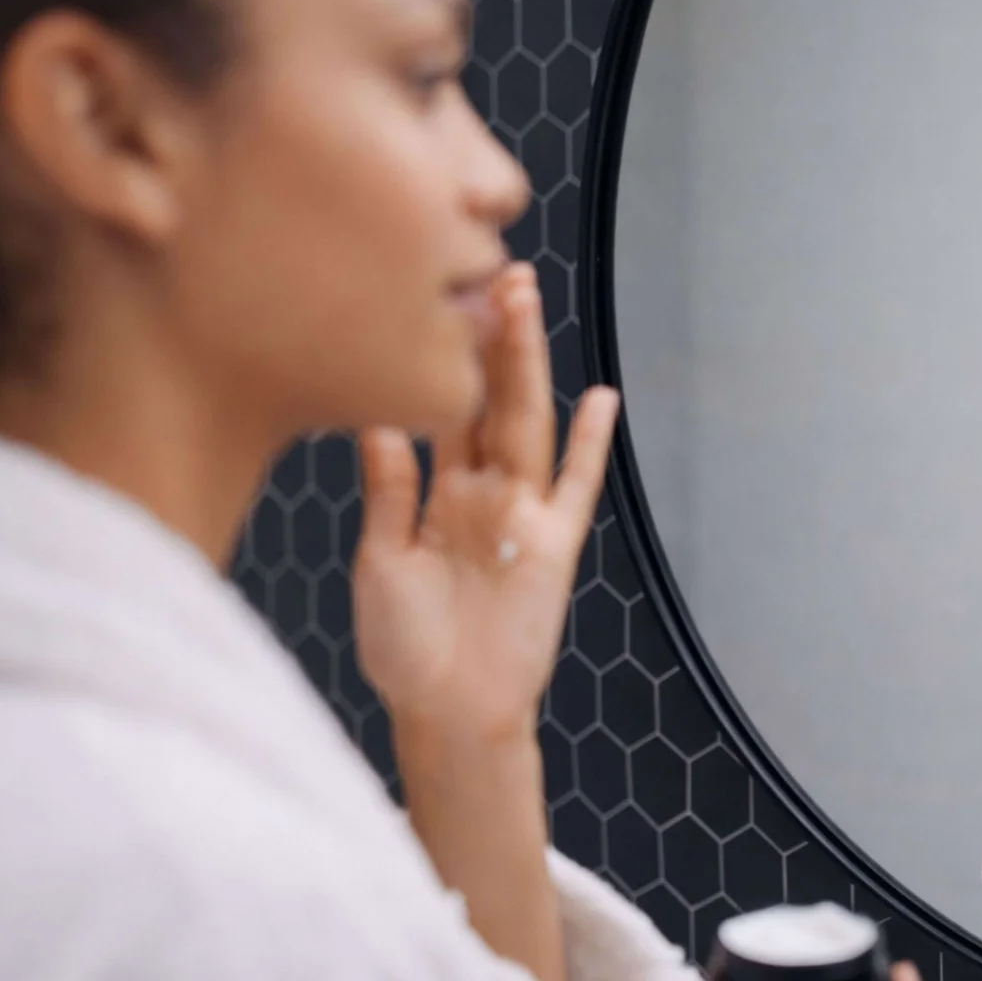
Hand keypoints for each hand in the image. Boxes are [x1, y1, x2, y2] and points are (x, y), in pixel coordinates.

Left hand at [352, 262, 619, 746]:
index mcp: (434, 493)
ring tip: (524, 300)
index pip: (441, 406)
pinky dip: (592, 445)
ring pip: (526, 422)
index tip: (437, 291)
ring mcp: (521, 514)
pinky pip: (577, 487)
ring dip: (527, 363)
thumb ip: (387, 491)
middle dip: (491, 335)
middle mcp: (480, 492)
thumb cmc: (405, 649)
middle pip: (488, 397)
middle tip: (492, 266)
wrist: (446, 714)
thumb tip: (377, 420)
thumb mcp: (379, 561)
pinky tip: (604, 398)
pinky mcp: (554, 546)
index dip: (442, 353)